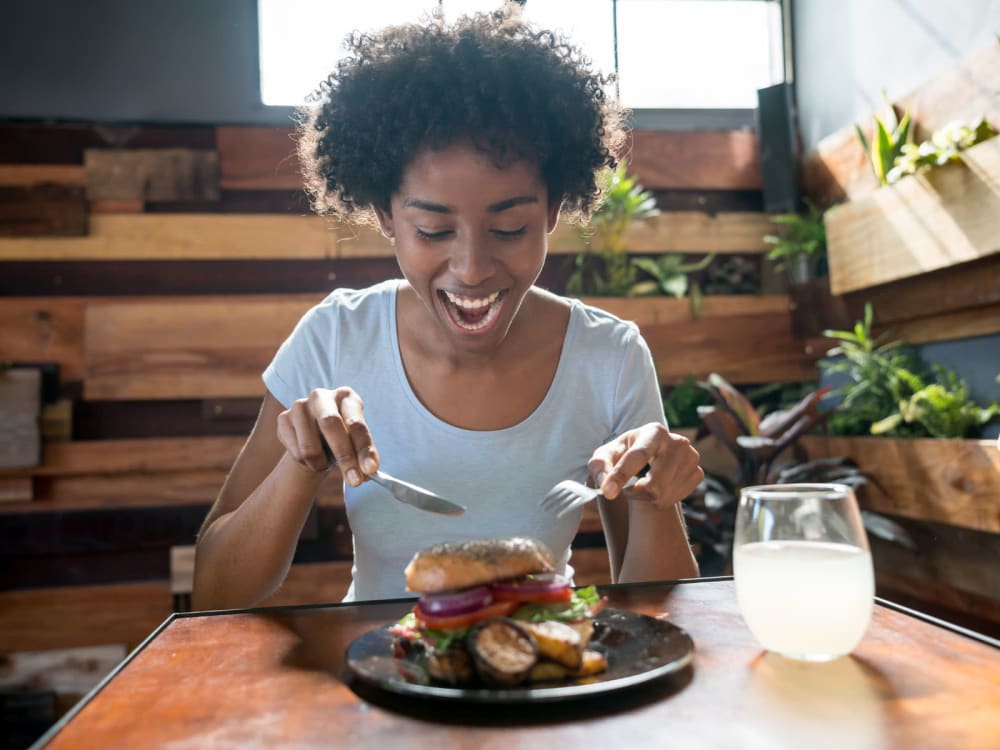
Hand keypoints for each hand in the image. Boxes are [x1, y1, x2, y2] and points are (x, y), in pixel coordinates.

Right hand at [276, 387, 378, 485]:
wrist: (314, 442)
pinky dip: (307, 463)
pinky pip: (296, 453)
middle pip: (331, 425)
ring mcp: (299, 406)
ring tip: (324, 461)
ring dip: (321, 464)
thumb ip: (362, 458)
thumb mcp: (355, 446)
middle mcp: (322, 396)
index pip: (357, 424)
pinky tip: (309, 456)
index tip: (370, 470)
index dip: (364, 449)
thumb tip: (367, 473)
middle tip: (355, 481)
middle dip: (345, 457)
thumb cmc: (341, 442)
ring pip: (310, 448)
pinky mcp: (283, 419)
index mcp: (347, 397)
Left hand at [588, 423, 702, 508]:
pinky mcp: (698, 473)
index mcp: (654, 431)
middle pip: (654, 483)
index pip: (638, 456)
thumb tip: (607, 488)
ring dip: (645, 498)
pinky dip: (660, 500)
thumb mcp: (605, 456)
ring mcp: (691, 457)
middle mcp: (677, 442)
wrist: (647, 458)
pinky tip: (656, 487)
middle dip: (634, 492)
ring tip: (640, 485)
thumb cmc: (623, 455)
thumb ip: (600, 468)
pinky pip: (674, 499)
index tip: (607, 492)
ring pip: (663, 494)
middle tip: (626, 489)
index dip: (621, 475)